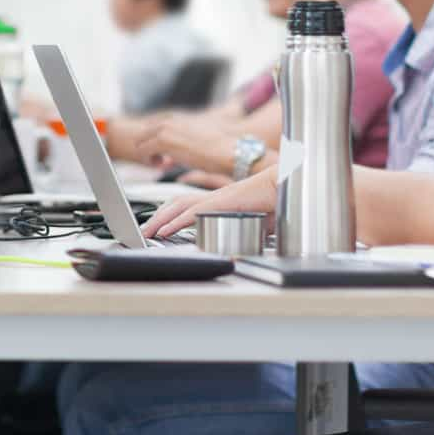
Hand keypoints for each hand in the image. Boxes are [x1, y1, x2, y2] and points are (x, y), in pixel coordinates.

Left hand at [137, 116, 235, 175]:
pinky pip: (143, 151)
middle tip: (161, 160)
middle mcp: (169, 120)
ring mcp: (165, 129)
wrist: (227, 152)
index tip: (160, 152)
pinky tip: (165, 166)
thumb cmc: (218, 149)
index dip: (152, 140)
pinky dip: (150, 161)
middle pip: (142, 132)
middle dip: (148, 146)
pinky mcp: (163, 141)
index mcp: (177, 117)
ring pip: (139, 141)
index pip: (151, 124)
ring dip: (148, 154)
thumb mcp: (197, 139)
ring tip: (163, 164)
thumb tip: (171, 156)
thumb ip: (181, 142)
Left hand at [141, 171, 275, 239]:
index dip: (170, 213)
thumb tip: (239, 248)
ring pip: (179, 207)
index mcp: (220, 199)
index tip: (159, 225)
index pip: (187, 204)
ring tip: (148, 232)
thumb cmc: (276, 201)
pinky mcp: (222, 202)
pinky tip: (165, 231)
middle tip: (145, 231)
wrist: (289, 186)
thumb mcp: (256, 222)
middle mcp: (215, 196)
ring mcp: (217, 198)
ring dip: (161, 220)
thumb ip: (245, 231)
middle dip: (158, 217)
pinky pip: (193, 213)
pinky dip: (176, 222)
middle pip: (177, 203)